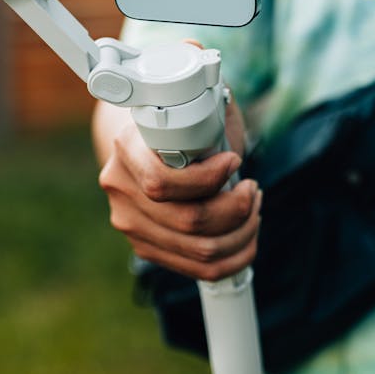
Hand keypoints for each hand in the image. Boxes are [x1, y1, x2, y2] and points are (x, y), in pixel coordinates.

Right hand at [94, 98, 261, 281]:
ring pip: (198, 250)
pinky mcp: (145, 246)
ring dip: (240, 233)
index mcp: (127, 146)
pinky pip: (197, 268)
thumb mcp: (193, 104)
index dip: (207, 178)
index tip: (235, 161)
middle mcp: (120, 188)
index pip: (162, 182)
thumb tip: (230, 142)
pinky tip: (246, 234)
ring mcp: (129, 222)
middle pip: (187, 221)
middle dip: (236, 209)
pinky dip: (233, 256)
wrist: (143, 139)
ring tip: (254, 209)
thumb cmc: (179, 118)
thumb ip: (210, 116)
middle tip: (253, 190)